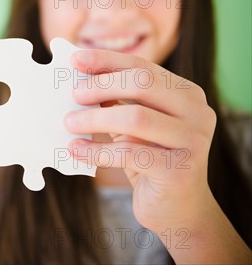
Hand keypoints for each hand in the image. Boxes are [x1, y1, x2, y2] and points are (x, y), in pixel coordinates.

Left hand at [64, 49, 216, 235]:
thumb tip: (77, 75)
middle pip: (143, 83)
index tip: (75, 60)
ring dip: (95, 118)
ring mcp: (192, 141)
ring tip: (69, 122)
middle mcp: (197, 112)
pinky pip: (129, 154)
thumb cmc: (149, 157)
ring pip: (136, 117)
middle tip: (74, 95)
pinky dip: (96, 151)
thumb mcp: (133, 123)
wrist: (178, 208)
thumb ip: (115, 99)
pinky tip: (76, 150)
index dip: (107, 60)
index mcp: (186, 93)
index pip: (143, 66)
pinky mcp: (179, 170)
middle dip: (101, 85)